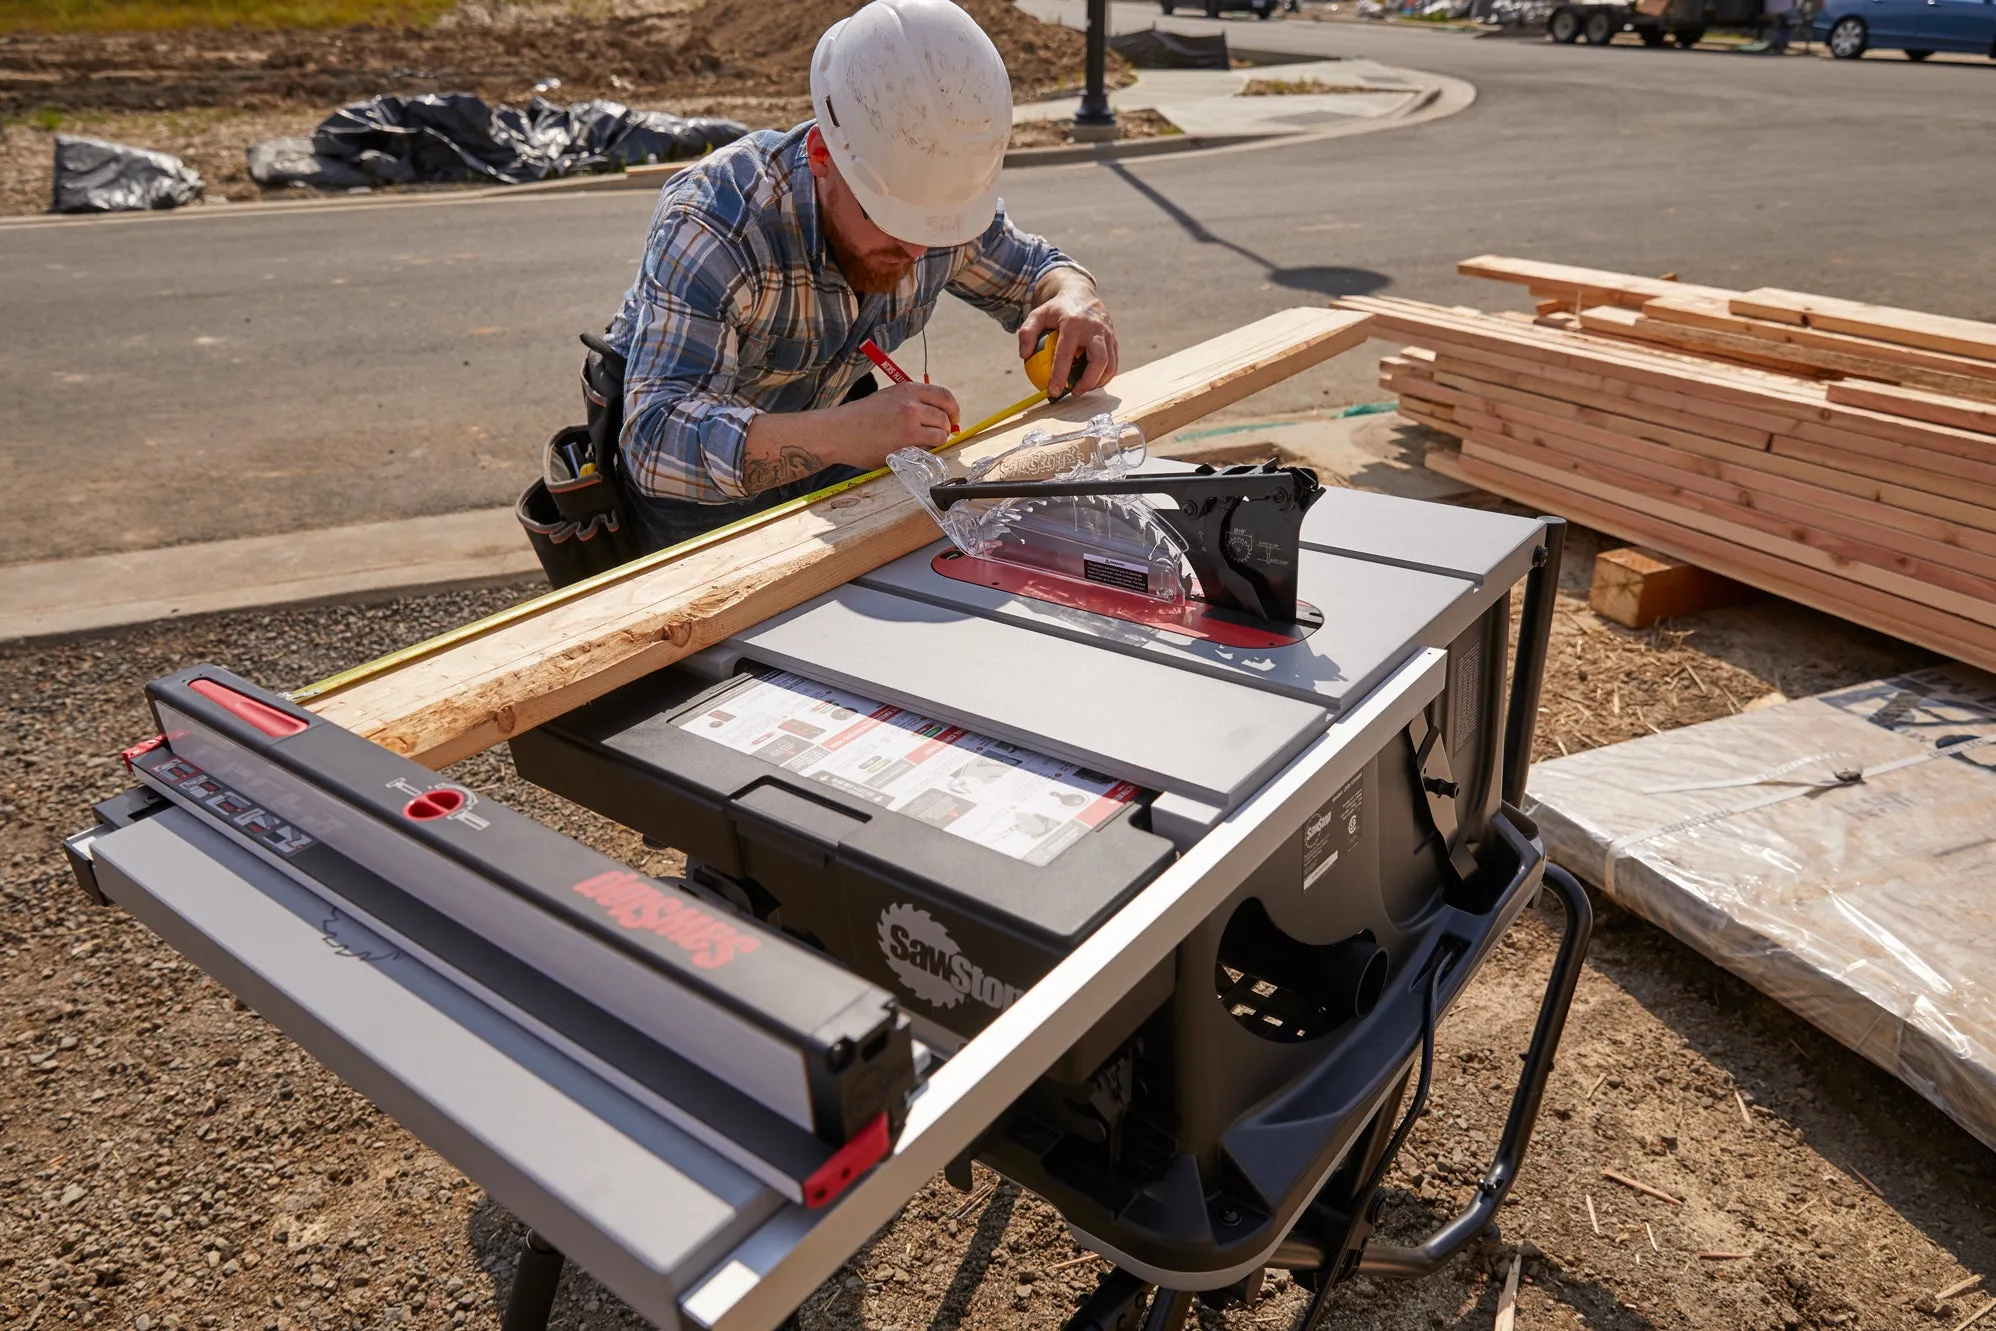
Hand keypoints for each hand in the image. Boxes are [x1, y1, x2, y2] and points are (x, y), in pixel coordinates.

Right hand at [738, 381, 960, 494]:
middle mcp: (911, 404)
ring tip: (921, 443)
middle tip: (938, 435)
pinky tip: (912, 451)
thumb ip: (912, 402)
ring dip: (936, 442)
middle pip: (946, 417)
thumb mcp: (888, 397)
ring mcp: (910, 425)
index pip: (945, 396)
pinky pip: (929, 450)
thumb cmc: (860, 417)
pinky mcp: (905, 444)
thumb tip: (938, 414)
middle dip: (945, 428)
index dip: (953, 409)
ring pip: (941, 435)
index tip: (953, 418)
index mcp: (907, 389)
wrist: (839, 432)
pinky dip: (926, 452)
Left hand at [1017, 274, 1117, 398]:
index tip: (1053, 392)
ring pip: (1110, 364)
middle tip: (1075, 392)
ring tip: (1082, 388)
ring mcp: (1107, 333)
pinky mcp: (1114, 338)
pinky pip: (1114, 362)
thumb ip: (1026, 333)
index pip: (1066, 354)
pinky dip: (1104, 375)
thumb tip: (1024, 355)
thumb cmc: (1056, 309)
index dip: (1060, 376)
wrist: (1080, 293)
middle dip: (1088, 382)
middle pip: (1098, 360)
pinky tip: (1092, 382)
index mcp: (1073, 323)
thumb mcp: (1037, 315)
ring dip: (1097, 381)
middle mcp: (1094, 328)